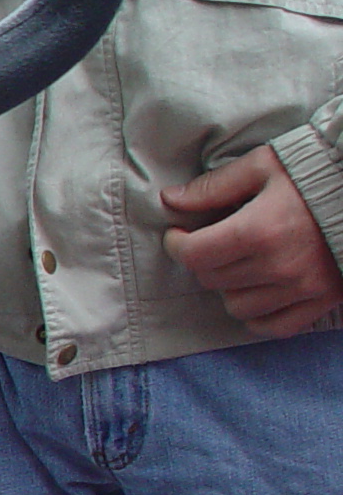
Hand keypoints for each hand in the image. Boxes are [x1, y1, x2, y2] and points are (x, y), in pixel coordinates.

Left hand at [161, 145, 342, 336]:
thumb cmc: (314, 174)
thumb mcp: (262, 167)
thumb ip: (214, 187)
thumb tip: (171, 199)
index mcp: (259, 230)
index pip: (194, 255)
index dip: (176, 245)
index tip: (179, 235)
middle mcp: (279, 266)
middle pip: (211, 280)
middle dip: (203, 261)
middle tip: (213, 244)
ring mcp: (303, 287)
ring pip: (237, 307)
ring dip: (229, 288)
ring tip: (239, 265)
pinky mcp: (323, 300)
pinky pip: (275, 327)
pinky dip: (259, 315)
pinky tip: (257, 293)